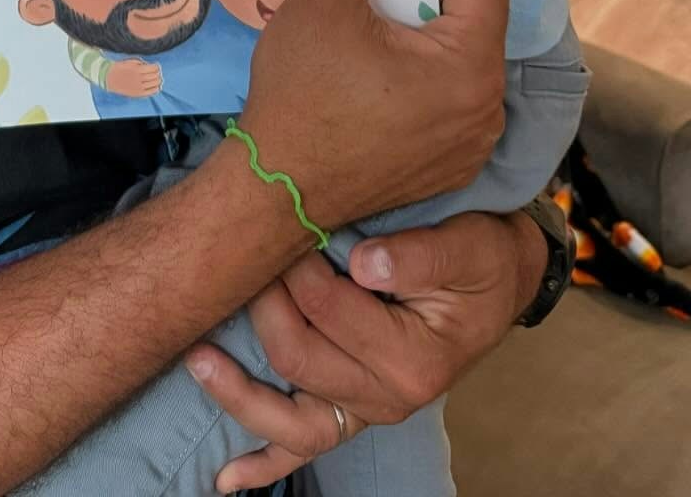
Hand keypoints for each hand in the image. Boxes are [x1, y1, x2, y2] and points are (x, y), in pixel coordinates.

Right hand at [106, 58, 163, 97]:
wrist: (109, 78)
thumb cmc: (121, 68)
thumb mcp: (131, 61)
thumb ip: (142, 64)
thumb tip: (154, 68)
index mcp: (137, 69)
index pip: (154, 68)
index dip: (157, 66)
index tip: (156, 65)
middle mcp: (138, 79)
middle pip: (155, 76)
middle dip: (158, 73)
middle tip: (157, 71)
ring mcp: (138, 87)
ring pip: (155, 84)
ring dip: (158, 80)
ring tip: (158, 78)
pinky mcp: (137, 94)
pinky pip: (151, 92)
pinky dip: (156, 89)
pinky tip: (156, 86)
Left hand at [187, 210, 543, 487]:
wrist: (493, 285)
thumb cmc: (479, 262)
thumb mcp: (468, 248)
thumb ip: (417, 256)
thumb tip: (363, 263)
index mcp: (414, 360)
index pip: (329, 309)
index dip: (298, 263)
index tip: (290, 220)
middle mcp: (387, 398)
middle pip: (297, 358)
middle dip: (264, 300)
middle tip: (253, 252)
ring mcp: (364, 412)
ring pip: (289, 420)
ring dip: (238, 391)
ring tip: (197, 357)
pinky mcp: (349, 413)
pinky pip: (301, 450)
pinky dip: (262, 465)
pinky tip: (226, 479)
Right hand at [236, 0, 507, 228]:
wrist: (276, 192)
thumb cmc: (300, 95)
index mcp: (470, 67)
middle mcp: (487, 110)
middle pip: (470, 19)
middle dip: (419, 5)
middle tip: (363, 18)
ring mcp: (472, 145)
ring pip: (459, 59)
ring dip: (418, 44)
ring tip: (362, 56)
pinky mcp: (452, 168)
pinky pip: (450, 102)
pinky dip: (418, 86)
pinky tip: (368, 95)